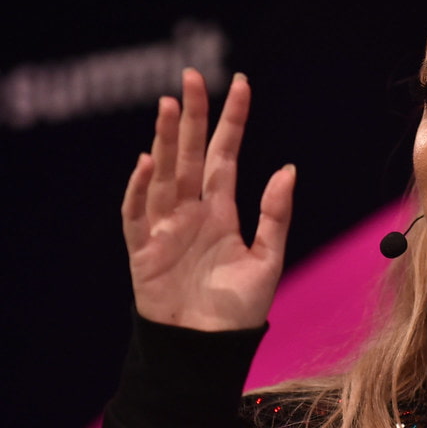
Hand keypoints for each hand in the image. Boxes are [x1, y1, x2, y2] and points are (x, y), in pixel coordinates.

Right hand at [121, 68, 294, 330]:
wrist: (207, 350)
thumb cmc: (238, 310)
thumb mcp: (268, 259)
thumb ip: (276, 214)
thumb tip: (288, 168)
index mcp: (221, 210)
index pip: (225, 154)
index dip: (232, 120)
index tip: (241, 84)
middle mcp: (192, 211)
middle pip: (190, 154)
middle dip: (192, 116)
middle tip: (192, 77)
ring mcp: (165, 227)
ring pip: (163, 173)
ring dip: (167, 140)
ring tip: (171, 106)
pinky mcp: (143, 249)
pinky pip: (137, 213)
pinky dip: (139, 188)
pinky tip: (149, 161)